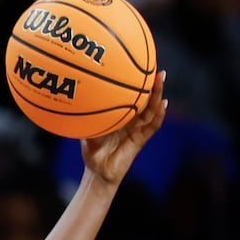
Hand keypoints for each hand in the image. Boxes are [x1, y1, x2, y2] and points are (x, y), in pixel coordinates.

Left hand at [80, 71, 167, 187]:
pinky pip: (152, 126)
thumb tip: (76, 102)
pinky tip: (163, 105)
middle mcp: (131, 121)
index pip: (132, 97)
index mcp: (121, 116)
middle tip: (156, 68)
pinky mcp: (141, 140)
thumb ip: (85, 118)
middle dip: (152, 84)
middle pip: (146, 100)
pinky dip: (158, 115)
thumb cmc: (92, 152)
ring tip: (161, 79)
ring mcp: (138, 129)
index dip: (137, 84)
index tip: (140, 67)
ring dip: (157, 94)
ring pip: (151, 109)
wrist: (98, 172)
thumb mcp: (86, 131)